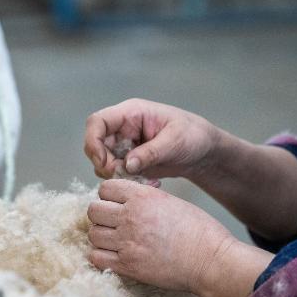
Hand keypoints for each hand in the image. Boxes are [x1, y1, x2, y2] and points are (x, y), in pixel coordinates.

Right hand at [83, 98, 219, 180]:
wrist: (204, 153)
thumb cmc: (194, 136)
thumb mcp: (175, 142)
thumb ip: (151, 152)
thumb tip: (126, 165)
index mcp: (131, 113)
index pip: (97, 122)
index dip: (93, 142)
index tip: (105, 163)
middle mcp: (122, 128)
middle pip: (95, 145)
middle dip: (106, 165)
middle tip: (127, 176)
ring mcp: (124, 146)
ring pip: (102, 163)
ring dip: (117, 176)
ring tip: (145, 180)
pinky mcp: (128, 162)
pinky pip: (116, 174)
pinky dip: (127, 182)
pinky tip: (150, 183)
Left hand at [87, 179, 233, 292]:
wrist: (211, 261)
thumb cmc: (199, 231)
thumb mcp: (171, 201)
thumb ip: (145, 198)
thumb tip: (128, 198)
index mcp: (142, 197)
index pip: (105, 189)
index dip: (110, 196)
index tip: (117, 204)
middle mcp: (130, 217)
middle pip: (93, 210)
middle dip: (102, 215)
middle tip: (114, 223)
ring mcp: (127, 242)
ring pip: (93, 234)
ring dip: (102, 236)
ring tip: (115, 240)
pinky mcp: (127, 266)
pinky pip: (96, 257)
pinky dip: (102, 256)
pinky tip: (114, 255)